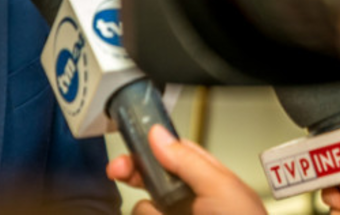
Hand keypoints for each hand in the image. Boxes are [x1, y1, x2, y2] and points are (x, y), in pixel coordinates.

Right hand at [105, 124, 266, 214]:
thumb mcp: (219, 187)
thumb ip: (188, 160)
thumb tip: (158, 133)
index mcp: (206, 178)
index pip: (170, 153)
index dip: (147, 148)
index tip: (128, 146)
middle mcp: (189, 199)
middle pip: (150, 179)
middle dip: (133, 173)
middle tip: (119, 172)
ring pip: (144, 207)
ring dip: (150, 211)